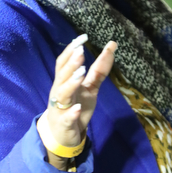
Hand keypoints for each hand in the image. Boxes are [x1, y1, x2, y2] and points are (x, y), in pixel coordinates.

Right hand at [39, 34, 116, 168]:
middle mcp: (60, 92)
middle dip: (71, 64)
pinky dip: (72, 113)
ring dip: (71, 83)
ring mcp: (60, 107)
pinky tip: (77, 108)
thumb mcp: (89, 88)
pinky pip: (66, 117)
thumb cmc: (75, 107)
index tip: (82, 38)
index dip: (71, 50)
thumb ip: (99, 70)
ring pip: (63, 93)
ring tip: (81, 74)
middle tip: (81, 52)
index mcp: (64, 81)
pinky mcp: (64, 123)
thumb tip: (112, 46)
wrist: (63, 134)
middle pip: (62, 75)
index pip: (64, 62)